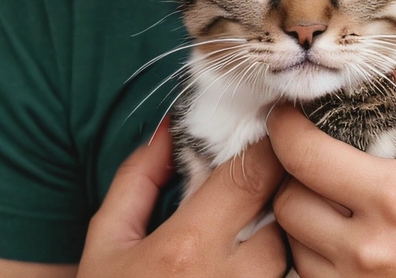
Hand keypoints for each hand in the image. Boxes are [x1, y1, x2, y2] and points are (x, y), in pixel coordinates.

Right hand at [78, 119, 287, 276]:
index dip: (268, 149)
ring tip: (249, 239)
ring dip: (279, 241)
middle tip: (264, 189)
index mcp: (185, 248)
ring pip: (289, 259)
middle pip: (283, 217)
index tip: (269, 136)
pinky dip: (274, 274)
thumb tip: (168, 133)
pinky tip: (246, 268)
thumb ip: (136, 181)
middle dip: (279, 196)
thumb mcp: (106, 244)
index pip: (253, 175)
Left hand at [268, 48, 395, 277]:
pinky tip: (342, 231)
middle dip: (290, 172)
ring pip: (295, 249)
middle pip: (286, 206)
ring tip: (327, 191)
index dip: (285, 126)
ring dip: (303, 216)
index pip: (302, 156)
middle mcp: (374, 253)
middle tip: (309, 150)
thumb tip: (394, 60)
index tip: (289, 112)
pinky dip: (317, 254)